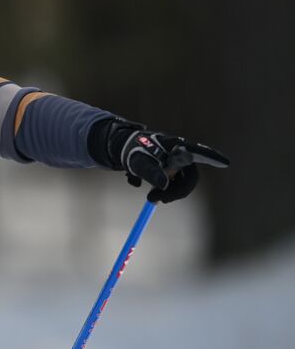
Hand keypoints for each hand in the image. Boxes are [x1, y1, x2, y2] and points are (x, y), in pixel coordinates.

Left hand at [92, 119, 229, 203]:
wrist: (123, 151)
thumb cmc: (133, 152)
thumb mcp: (139, 162)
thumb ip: (151, 172)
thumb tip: (164, 184)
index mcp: (176, 147)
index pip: (198, 152)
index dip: (212, 157)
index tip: (225, 163)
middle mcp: (181, 155)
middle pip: (190, 176)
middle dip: (177, 192)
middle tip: (157, 201)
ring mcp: (177, 165)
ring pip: (181, 183)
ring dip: (169, 194)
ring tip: (150, 199)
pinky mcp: (171, 172)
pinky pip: (173, 185)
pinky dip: (162, 191)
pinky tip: (147, 190)